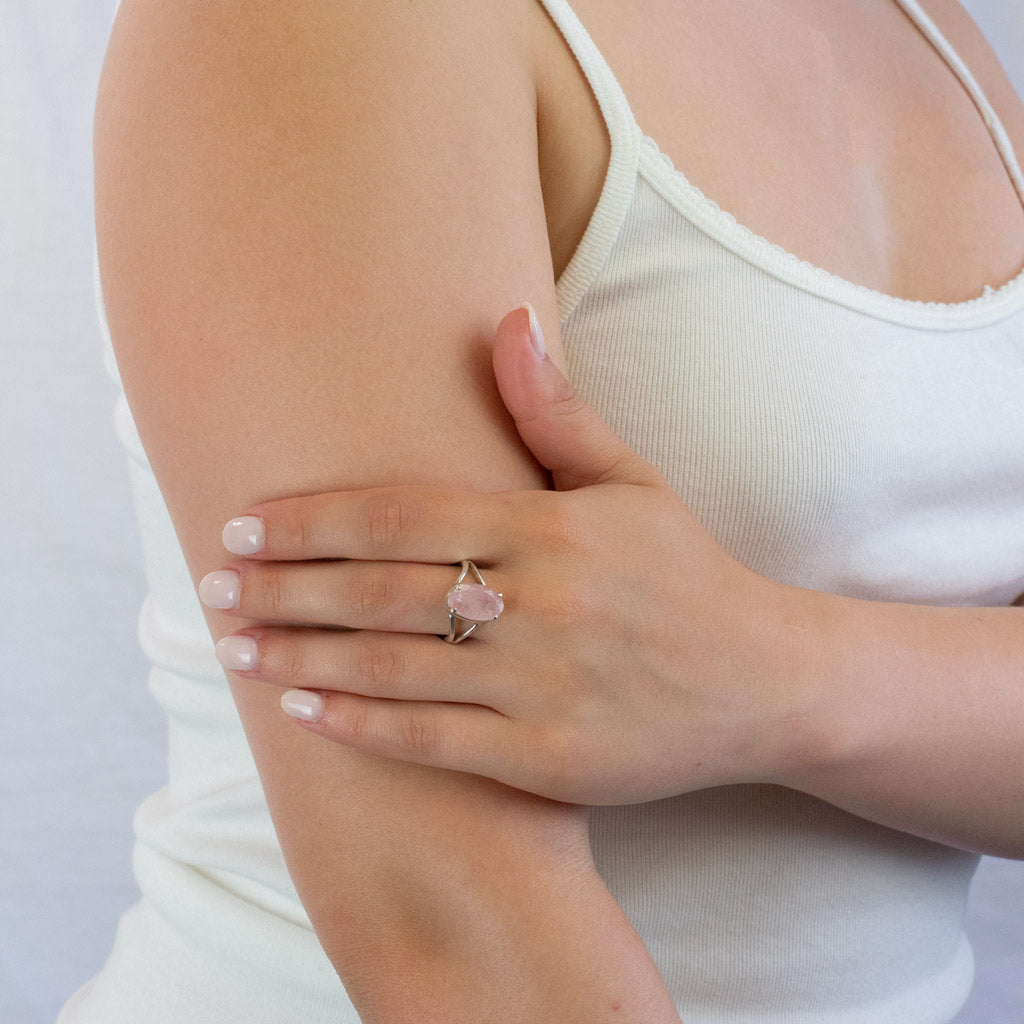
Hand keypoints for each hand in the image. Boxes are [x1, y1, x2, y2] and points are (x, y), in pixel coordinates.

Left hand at [204, 306, 803, 804]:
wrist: (764, 680)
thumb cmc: (685, 574)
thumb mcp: (630, 483)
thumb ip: (557, 411)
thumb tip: (507, 318)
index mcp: (551, 528)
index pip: (402, 515)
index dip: (313, 521)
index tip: (244, 525)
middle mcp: (541, 604)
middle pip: (380, 590)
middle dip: (284, 590)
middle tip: (212, 586)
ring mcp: (543, 685)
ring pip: (394, 667)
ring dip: (301, 658)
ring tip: (233, 649)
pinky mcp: (549, 757)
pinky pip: (435, 742)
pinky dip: (362, 726)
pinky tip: (303, 712)